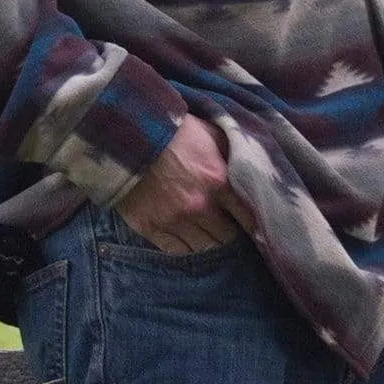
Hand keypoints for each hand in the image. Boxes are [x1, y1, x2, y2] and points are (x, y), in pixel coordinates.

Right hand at [115, 115, 255, 253]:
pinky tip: (186, 236)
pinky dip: (184, 246)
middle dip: (228, 230)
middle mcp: (199, 207)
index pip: (248, 217)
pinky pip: (176, 251)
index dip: (254, 224)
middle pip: (225, 237)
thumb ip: (232, 155)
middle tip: (226, 225)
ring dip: (207, 241)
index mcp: (219, 182)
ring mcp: (174, 221)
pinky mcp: (151, 228)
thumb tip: (250, 170)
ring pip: (202, 247)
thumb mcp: (211, 134)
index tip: (255, 227)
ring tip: (206, 231)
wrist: (128, 136)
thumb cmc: (174, 132)